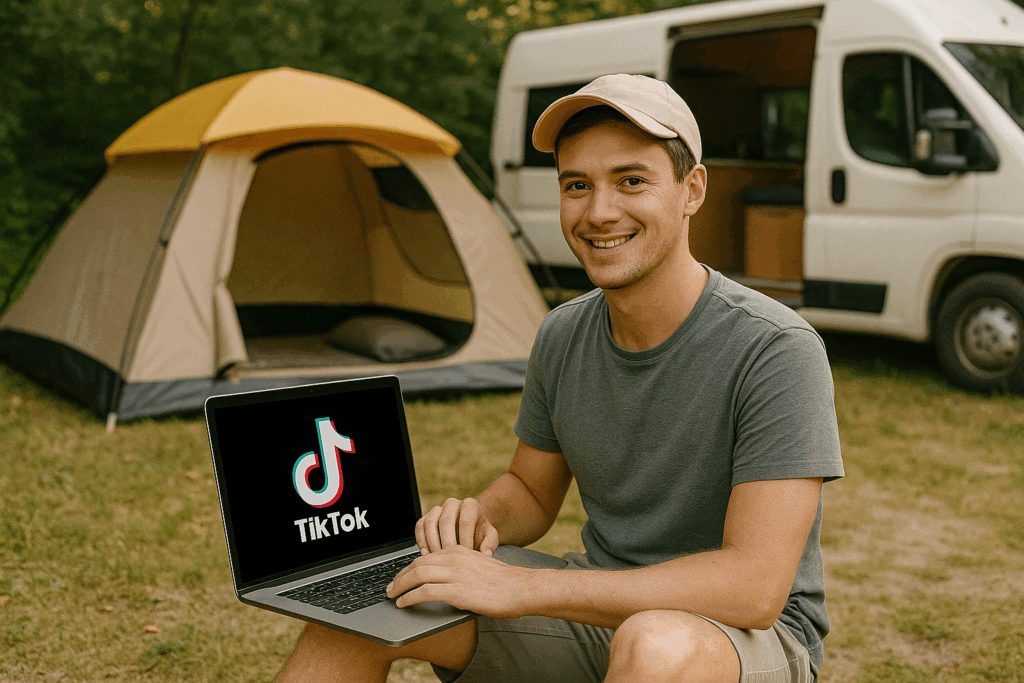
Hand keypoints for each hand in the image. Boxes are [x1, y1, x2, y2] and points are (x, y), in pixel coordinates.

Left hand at [386, 545, 530, 617]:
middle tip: (390, 587)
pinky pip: (425, 591)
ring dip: (400, 586)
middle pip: (418, 564)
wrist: (522, 587)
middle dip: (400, 576)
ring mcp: (455, 573)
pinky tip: (404, 603)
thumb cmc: (505, 582)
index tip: (401, 577)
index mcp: (459, 550)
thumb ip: (462, 569)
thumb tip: (446, 582)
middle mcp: (455, 558)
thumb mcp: (479, 567)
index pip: (426, 556)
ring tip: (392, 596)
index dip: (409, 568)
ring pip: (417, 575)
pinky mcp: (457, 590)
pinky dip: (410, 597)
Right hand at [415, 497, 498, 555]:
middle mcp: (452, 504)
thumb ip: (490, 544)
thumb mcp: (490, 537)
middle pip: (446, 521)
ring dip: (432, 542)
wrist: (470, 527)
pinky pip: (419, 526)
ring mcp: (437, 509)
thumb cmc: (479, 533)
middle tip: (449, 559)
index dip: (465, 539)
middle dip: (447, 542)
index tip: (466, 555)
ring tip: (437, 558)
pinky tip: (426, 554)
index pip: (466, 521)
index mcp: (470, 505)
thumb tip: (485, 554)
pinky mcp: (426, 517)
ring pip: (430, 522)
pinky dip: (421, 541)